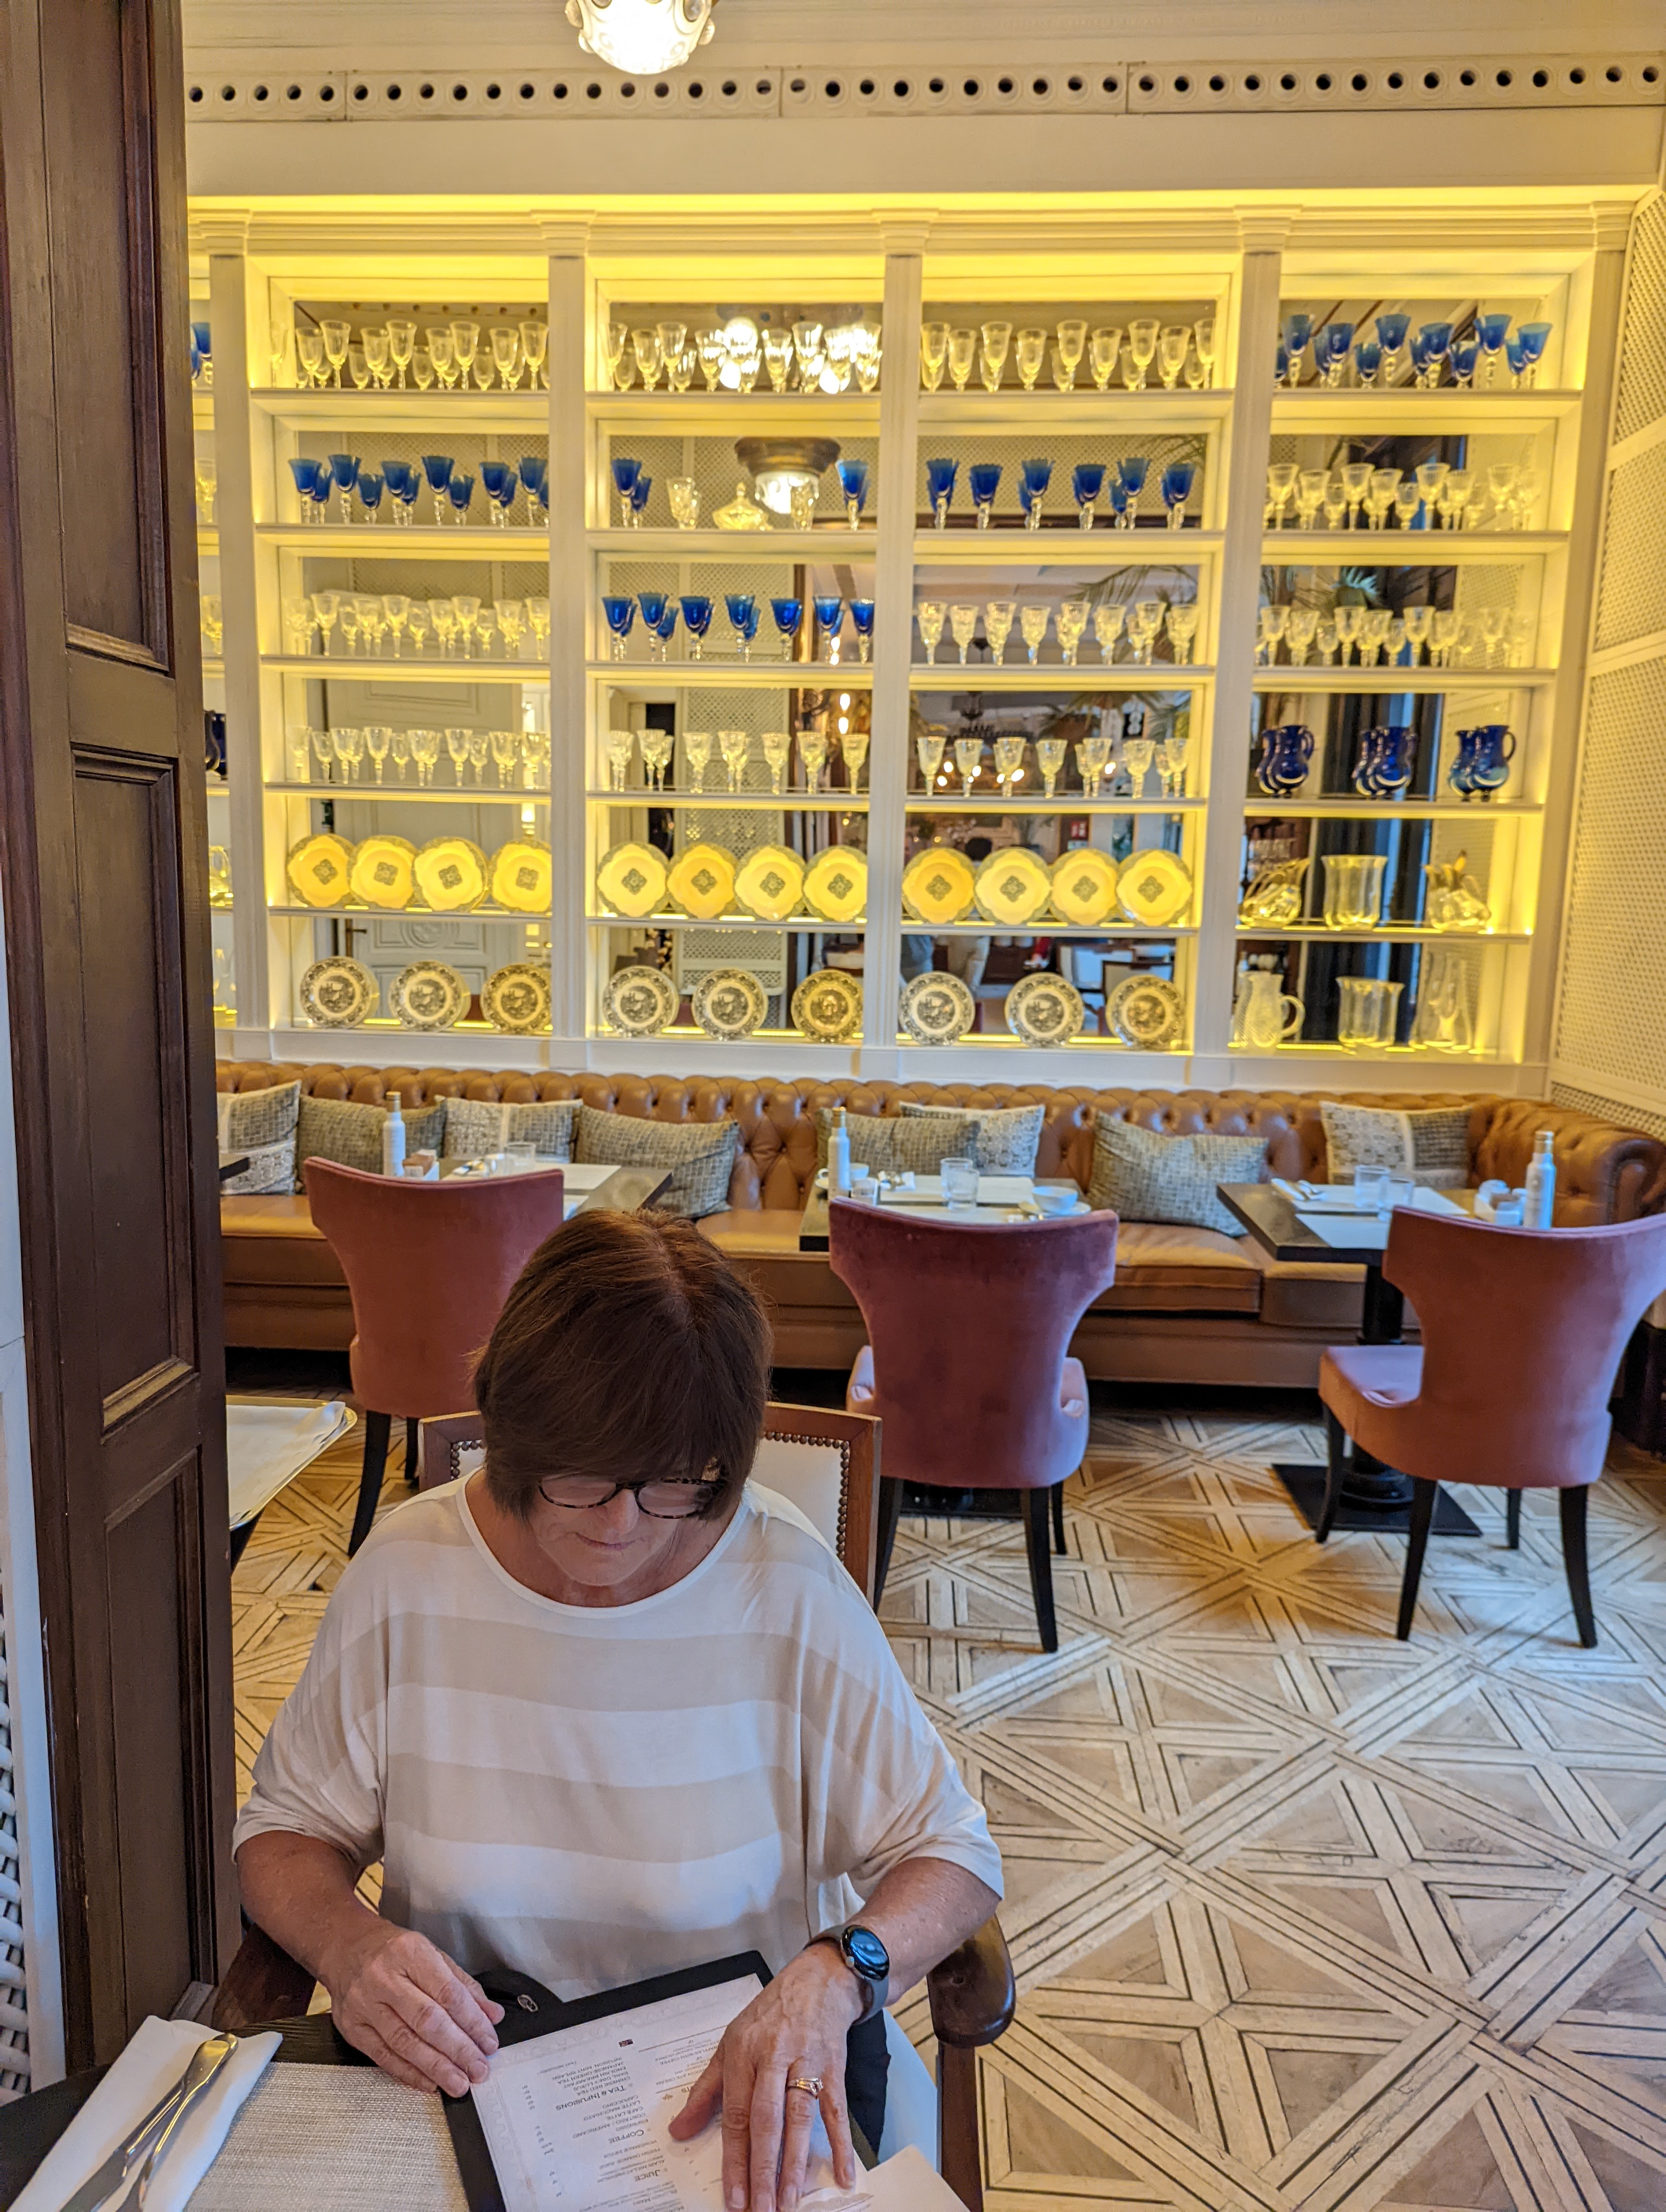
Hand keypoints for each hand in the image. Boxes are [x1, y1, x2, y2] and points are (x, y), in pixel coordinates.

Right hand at [319, 1914, 503, 2096]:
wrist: (344, 1947)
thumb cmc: (392, 1950)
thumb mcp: (432, 1953)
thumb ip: (463, 1985)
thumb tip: (492, 2015)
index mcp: (409, 1952)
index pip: (447, 1993)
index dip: (472, 2022)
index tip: (488, 2042)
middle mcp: (384, 1978)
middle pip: (427, 2021)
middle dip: (458, 2050)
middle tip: (478, 2069)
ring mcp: (364, 2004)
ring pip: (404, 2043)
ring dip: (436, 2068)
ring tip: (459, 2082)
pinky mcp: (352, 2028)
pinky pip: (382, 2056)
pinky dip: (408, 2073)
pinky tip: (429, 2083)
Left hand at [669, 1947, 861, 2211]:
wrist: (819, 1979)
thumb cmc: (770, 2014)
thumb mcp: (730, 2043)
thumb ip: (705, 2091)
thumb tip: (678, 2131)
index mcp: (742, 2053)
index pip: (735, 2115)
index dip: (734, 2160)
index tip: (733, 2199)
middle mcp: (773, 2057)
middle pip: (766, 2121)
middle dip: (763, 2170)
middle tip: (760, 2210)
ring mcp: (806, 2061)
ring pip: (799, 2118)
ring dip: (795, 2164)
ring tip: (790, 2202)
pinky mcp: (834, 2065)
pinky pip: (837, 2109)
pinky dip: (842, 2142)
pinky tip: (844, 2174)